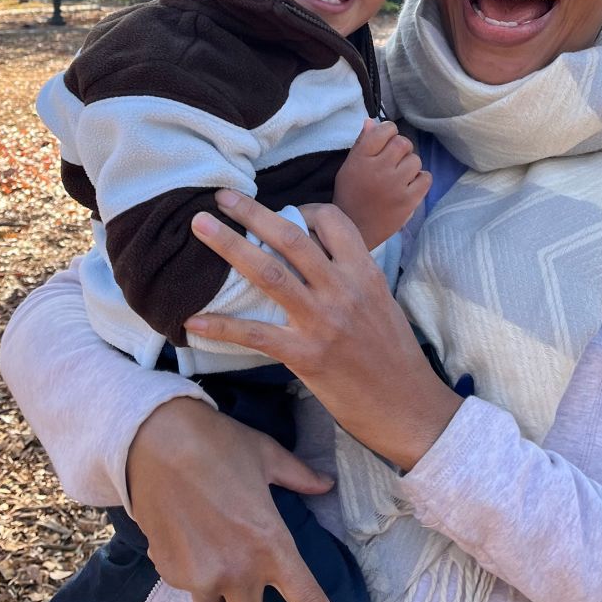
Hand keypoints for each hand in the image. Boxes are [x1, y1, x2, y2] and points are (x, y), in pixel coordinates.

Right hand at [126, 396, 356, 601]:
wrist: (153, 439)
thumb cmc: (217, 443)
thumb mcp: (267, 455)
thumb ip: (299, 478)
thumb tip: (325, 485)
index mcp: (271, 546)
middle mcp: (237, 572)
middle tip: (246, 588)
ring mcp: (199, 577)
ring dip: (216, 590)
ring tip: (210, 541)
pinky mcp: (167, 572)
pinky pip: (185, 585)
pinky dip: (189, 568)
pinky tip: (186, 530)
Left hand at [187, 193, 461, 469]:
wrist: (407, 406)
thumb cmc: (393, 355)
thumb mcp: (381, 302)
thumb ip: (351, 276)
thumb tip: (316, 256)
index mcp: (365, 272)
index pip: (332, 221)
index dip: (303, 209)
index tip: (282, 210)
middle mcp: (343, 289)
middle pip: (291, 237)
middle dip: (252, 212)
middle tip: (221, 196)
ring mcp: (322, 322)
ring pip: (269, 273)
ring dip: (230, 246)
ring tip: (200, 226)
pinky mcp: (305, 356)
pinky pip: (255, 335)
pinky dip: (222, 326)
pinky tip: (193, 321)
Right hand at [333, 119, 431, 249]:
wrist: (355, 229)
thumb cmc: (351, 194)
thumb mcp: (349, 166)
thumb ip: (362, 143)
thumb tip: (372, 121)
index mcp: (361, 158)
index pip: (384, 130)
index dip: (389, 132)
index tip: (386, 142)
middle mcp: (378, 169)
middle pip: (403, 143)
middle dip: (401, 148)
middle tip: (394, 160)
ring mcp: (395, 186)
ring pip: (415, 160)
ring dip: (410, 165)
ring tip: (400, 176)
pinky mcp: (408, 201)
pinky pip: (426, 178)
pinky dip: (421, 179)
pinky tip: (410, 185)